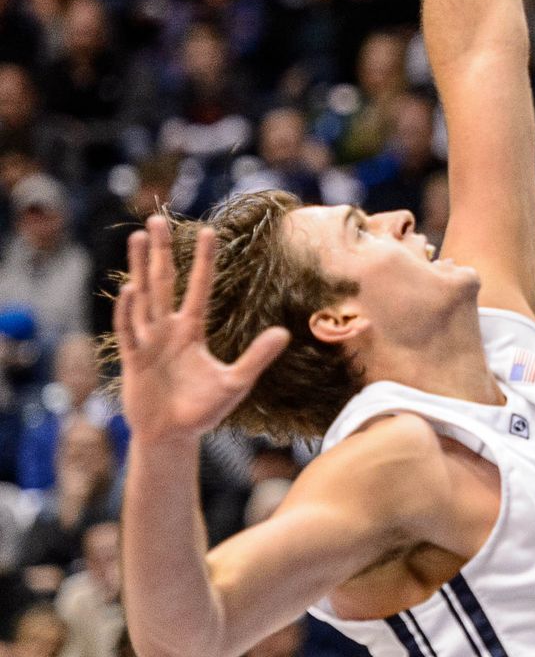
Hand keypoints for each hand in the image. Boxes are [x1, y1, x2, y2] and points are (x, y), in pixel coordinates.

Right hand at [115, 215, 289, 447]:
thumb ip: (257, 357)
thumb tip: (285, 332)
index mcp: (191, 331)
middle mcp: (167, 329)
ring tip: (137, 236)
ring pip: (142, 297)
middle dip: (159, 251)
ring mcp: (148, 342)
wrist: (171, 437)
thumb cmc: (203, 410)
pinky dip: (128, 310)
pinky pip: (129, 330)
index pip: (198, 287)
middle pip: (163, 281)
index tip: (208, 230)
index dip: (202, 260)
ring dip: (139, 267)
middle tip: (155, 219)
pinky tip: (130, 288)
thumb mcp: (235, 382)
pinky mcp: (133, 360)